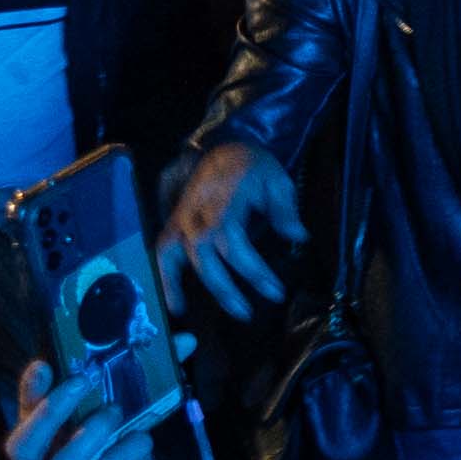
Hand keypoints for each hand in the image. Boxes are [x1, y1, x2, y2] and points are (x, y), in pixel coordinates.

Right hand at [7, 352, 180, 459]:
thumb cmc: (113, 448)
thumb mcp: (118, 414)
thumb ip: (143, 376)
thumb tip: (186, 339)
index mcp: (40, 436)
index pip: (23, 410)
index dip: (29, 389)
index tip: (43, 364)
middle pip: (24, 443)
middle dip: (52, 409)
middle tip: (83, 381)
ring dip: (94, 430)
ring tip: (116, 411)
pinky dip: (129, 449)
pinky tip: (142, 438)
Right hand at [161, 136, 302, 315]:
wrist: (225, 144)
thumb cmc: (254, 165)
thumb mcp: (277, 180)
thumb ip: (285, 210)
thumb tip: (298, 238)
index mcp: (225, 204)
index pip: (237, 245)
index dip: (254, 271)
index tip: (276, 291)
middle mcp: (197, 214)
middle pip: (205, 257)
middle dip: (225, 289)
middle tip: (247, 313)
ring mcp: (181, 218)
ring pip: (175, 256)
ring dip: (180, 286)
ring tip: (187, 315)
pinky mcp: (173, 223)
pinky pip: (161, 251)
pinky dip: (163, 277)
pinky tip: (172, 302)